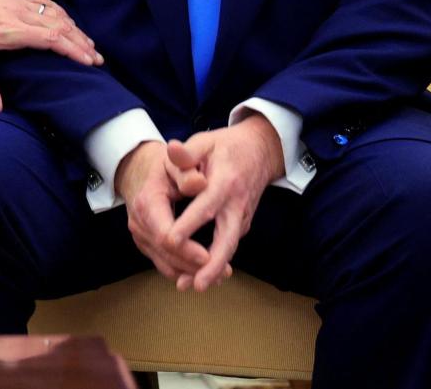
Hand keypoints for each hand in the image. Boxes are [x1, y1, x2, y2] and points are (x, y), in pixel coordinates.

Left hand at [0, 0, 99, 110]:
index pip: (50, 37)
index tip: (89, 61)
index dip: (72, 49)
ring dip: (73, 27)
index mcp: (7, 29)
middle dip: (81, 41)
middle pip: (58, 24)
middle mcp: (15, 11)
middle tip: (97, 58)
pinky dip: (59, 12)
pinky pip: (43, 0)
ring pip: (53, 11)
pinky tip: (67, 22)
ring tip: (88, 44)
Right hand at [114, 141, 211, 283]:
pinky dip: (185, 272)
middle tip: (225, 272)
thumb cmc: (164, 167)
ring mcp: (140, 236)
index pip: (165, 235)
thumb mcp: (174, 163)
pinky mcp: (146, 245)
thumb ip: (186, 171)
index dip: (187, 248)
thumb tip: (199, 182)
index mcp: (147, 203)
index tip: (209, 255)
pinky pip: (164, 265)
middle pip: (166, 254)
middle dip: (194, 266)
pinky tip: (206, 273)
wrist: (139, 172)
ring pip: (166, 264)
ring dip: (192, 273)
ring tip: (222, 275)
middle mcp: (139, 223)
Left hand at [162, 115, 284, 291]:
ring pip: (229, 248)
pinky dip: (216, 263)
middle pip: (227, 239)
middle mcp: (236, 204)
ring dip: (213, 270)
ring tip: (193, 286)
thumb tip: (171, 149)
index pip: (206, 206)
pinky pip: (228, 246)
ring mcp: (241, 217)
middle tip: (196, 284)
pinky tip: (198, 277)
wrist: (259, 152)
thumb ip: (187, 153)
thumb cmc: (225, 147)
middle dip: (212, 263)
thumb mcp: (205, 142)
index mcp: (225, 182)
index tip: (171, 240)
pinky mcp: (240, 224)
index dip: (189, 224)